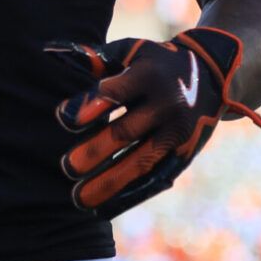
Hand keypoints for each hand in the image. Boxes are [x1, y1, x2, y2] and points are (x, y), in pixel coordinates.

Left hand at [47, 27, 260, 218]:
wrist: (212, 74)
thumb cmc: (155, 62)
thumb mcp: (130, 51)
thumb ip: (93, 58)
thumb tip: (48, 53)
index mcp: (149, 75)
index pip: (114, 93)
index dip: (88, 106)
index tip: (62, 119)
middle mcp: (167, 104)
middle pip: (126, 132)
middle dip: (95, 151)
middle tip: (66, 167)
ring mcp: (178, 133)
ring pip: (141, 162)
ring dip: (109, 183)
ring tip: (78, 199)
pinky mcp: (184, 154)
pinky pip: (155, 179)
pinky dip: (130, 195)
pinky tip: (103, 209)